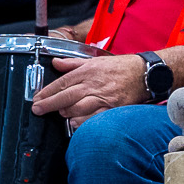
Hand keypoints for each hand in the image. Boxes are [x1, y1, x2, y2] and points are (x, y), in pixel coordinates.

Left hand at [32, 53, 146, 128]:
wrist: (146, 73)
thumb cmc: (122, 67)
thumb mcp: (96, 60)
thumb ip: (73, 63)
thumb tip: (56, 63)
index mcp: (88, 71)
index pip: (62, 82)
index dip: (46, 92)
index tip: (37, 99)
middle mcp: (93, 84)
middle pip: (65, 97)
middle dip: (49, 104)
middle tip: (38, 110)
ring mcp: (103, 97)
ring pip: (77, 108)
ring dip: (65, 113)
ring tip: (60, 114)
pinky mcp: (112, 108)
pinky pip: (93, 118)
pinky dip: (82, 122)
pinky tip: (75, 122)